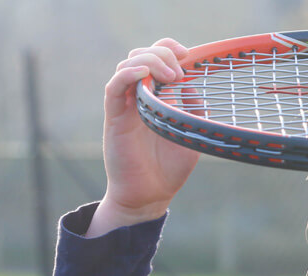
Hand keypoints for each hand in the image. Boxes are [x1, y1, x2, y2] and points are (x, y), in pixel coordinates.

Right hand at [90, 38, 199, 236]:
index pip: (155, 59)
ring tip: (171, 77)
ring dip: (149, 63)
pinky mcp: (114, 118)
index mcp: (156, 96)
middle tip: (180, 71)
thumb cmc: (169, 166)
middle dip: (161, 54)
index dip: (167, 49)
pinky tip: (143, 75)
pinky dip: (127, 75)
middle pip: (139, 56)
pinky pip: (114, 88)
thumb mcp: (189, 132)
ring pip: (126, 66)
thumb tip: (193, 87)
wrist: (150, 195)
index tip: (187, 54)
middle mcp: (138, 96)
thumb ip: (192, 109)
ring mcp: (125, 105)